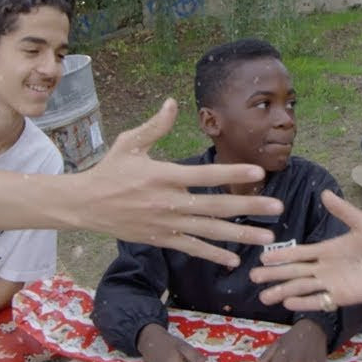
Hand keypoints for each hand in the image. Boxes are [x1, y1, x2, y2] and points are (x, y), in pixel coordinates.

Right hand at [78, 99, 283, 266]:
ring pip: (209, 231)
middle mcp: (169, 202)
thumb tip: (171, 102)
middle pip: (216, 206)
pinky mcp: (161, 239)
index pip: (205, 174)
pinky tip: (234, 259)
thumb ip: (155, 126)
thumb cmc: (109, 171)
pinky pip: (191, 248)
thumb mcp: (129, 143)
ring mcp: (166, 223)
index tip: (258, 172)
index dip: (232, 173)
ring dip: (240, 235)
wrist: (84, 205)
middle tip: (277, 207)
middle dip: (249, 207)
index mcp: (164, 175)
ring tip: (266, 238)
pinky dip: (213, 254)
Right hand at [251, 190, 361, 309]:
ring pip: (301, 288)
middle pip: (294, 272)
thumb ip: (342, 210)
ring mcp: (331, 283)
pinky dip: (304, 303)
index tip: (263, 256)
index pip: (299, 253)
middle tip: (253, 278)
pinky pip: (319, 301)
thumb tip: (324, 193)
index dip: (281, 256)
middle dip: (274, 275)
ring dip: (283, 291)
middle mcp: (324, 268)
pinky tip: (289, 303)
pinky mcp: (341, 297)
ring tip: (264, 297)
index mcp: (327, 250)